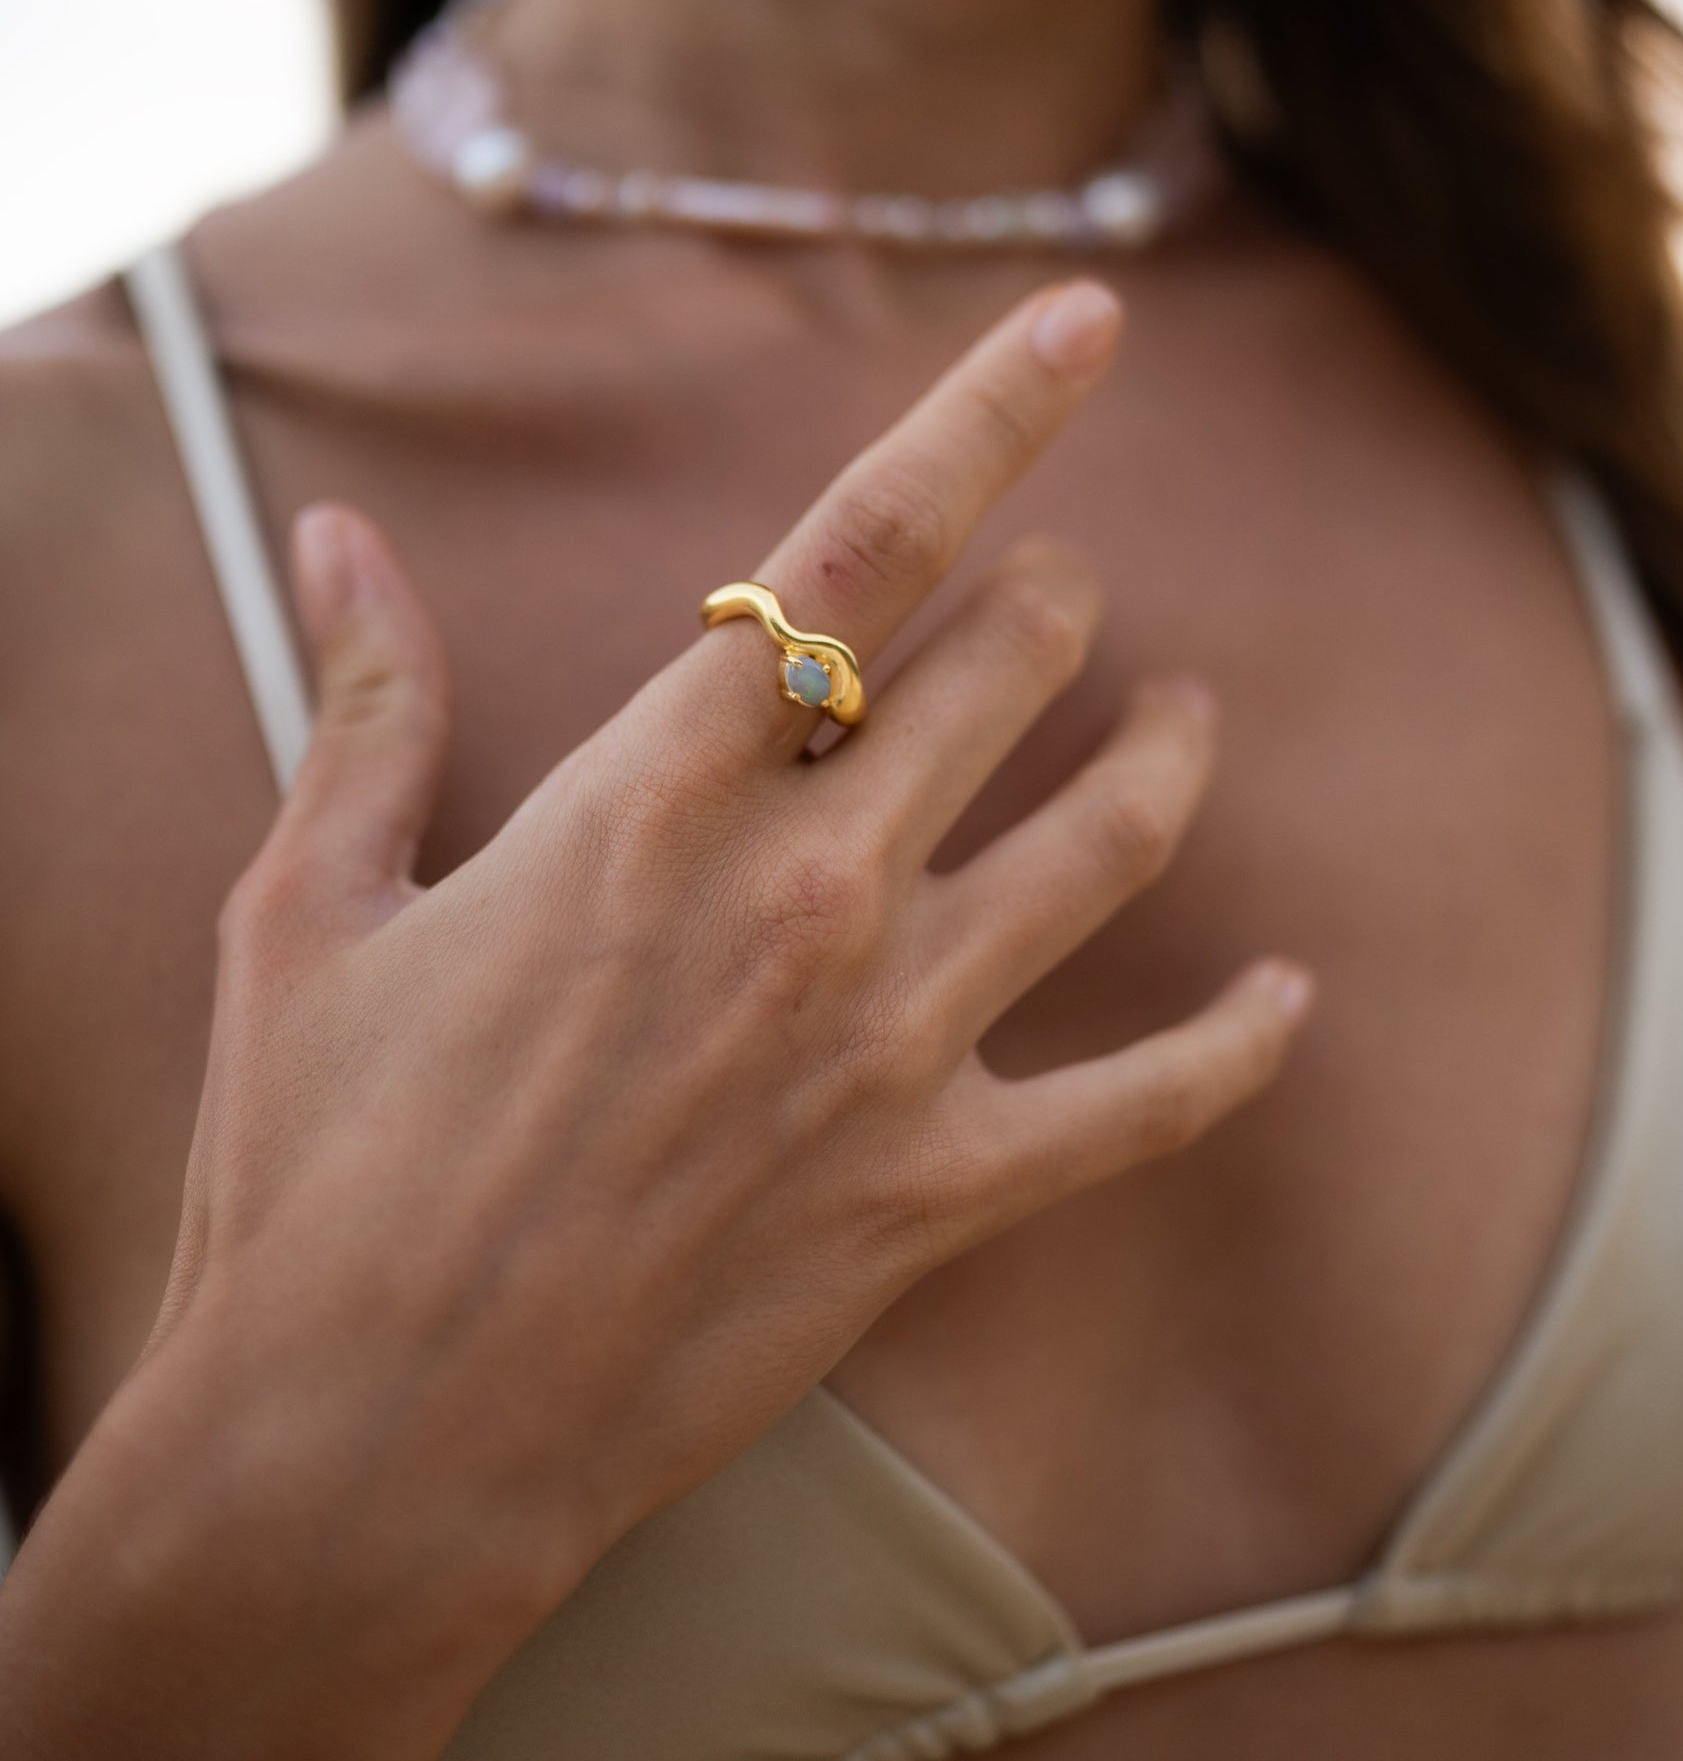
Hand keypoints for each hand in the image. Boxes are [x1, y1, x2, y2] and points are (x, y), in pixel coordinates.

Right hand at [148, 281, 1311, 1685]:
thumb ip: (368, 706)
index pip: (861, 547)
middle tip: (1060, 587)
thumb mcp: (309, 909)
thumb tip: (342, 534)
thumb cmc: (314, 1171)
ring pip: (1103, 842)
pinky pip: (1145, 1107)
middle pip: (1004, 669)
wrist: (369, 1441)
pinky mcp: (933, 1196)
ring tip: (1189, 717)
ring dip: (1166, 757)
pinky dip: (1237, 1050)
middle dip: (1051, 599)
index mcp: (652, 797)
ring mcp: (889, 1045)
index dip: (992, 411)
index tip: (1096, 319)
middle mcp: (805, 893)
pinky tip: (1294, 1002)